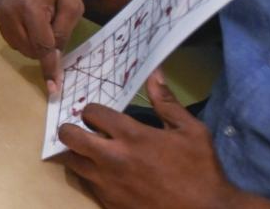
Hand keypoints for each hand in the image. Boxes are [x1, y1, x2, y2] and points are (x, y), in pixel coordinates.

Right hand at [0, 0, 84, 94]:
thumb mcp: (73, 6)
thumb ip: (63, 32)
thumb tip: (53, 58)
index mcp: (31, 6)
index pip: (42, 45)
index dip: (49, 67)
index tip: (53, 89)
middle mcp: (10, 10)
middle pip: (30, 49)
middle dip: (45, 48)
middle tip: (54, 27)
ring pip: (20, 47)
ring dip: (34, 44)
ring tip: (42, 21)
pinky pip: (12, 40)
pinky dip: (25, 38)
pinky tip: (31, 22)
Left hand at [57, 71, 246, 208]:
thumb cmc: (200, 169)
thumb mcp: (191, 131)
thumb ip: (167, 103)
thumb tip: (154, 74)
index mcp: (132, 136)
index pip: (91, 112)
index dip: (93, 111)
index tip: (100, 116)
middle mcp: (112, 158)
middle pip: (69, 137)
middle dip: (70, 129)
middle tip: (82, 130)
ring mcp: (107, 183)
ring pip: (71, 162)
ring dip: (77, 153)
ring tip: (90, 152)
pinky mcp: (108, 203)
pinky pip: (86, 184)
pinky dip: (90, 176)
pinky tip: (104, 173)